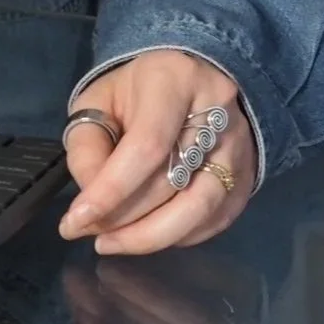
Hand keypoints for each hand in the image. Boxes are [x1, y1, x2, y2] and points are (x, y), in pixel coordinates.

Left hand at [59, 50, 254, 253]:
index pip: (146, 146)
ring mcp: (238, 148)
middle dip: (123, 217)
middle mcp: (218, 112)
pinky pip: (212, 222)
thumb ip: (87, 147)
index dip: (111, 190)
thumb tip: (92, 203)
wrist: (189, 83)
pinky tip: (144, 234)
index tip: (77, 221)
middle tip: (87, 231)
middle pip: (171, 182)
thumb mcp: (98, 102)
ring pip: (198, 209)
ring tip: (111, 242)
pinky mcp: (246, 178)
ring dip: (149, 237)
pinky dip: (174, 236)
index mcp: (174, 81)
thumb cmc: (135, 93)